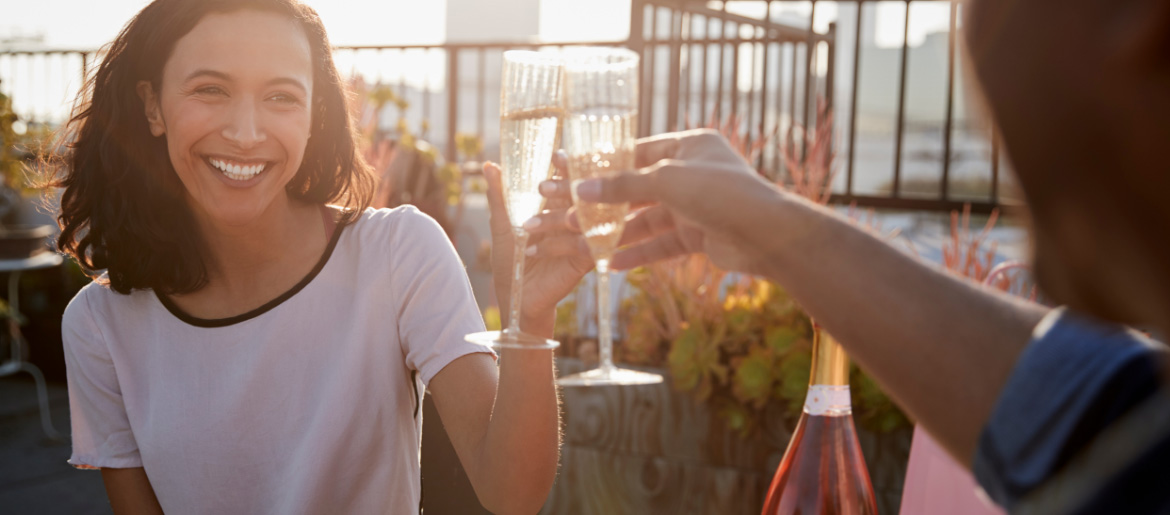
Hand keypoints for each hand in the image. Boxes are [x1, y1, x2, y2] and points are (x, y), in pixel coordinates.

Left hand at [485, 152, 593, 332]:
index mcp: (557, 208)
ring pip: (585, 219)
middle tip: (553, 179)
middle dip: (570, 184)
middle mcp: (574, 220)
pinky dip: (574, 241)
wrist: (516, 297)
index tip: (557, 156)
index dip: (565, 167)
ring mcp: (581, 239)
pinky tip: (550, 242)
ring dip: (564, 215)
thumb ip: (500, 196)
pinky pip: (588, 246)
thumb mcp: (503, 226)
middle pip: (580, 195)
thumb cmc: (511, 260)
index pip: (566, 181)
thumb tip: (490, 165)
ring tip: (534, 221)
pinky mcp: (585, 260)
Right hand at [572, 129, 787, 275]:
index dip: (606, 165)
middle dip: (607, 204)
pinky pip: (663, 244)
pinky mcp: (700, 235)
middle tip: (571, 214)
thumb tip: (580, 190)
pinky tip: (612, 263)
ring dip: (618, 232)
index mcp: (691, 146)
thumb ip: (622, 185)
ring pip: (649, 219)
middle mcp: (693, 174)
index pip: (640, 152)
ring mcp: (696, 206)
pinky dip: (640, 253)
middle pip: (640, 188)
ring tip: (584, 244)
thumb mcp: (666, 180)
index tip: (574, 175)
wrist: (766, 234)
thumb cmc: (720, 192)